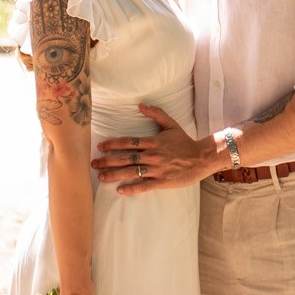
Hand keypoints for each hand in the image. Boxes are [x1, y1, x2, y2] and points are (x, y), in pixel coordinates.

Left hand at [92, 105, 224, 192]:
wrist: (202, 158)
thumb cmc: (185, 142)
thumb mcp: (171, 125)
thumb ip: (156, 114)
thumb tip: (140, 105)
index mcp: (153, 141)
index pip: (128, 142)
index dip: (113, 144)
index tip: (100, 147)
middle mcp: (153, 155)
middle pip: (126, 158)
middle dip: (107, 160)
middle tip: (93, 163)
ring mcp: (157, 169)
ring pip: (132, 172)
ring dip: (114, 174)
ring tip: (101, 176)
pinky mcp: (162, 181)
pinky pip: (144, 186)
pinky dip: (132, 188)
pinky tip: (120, 190)